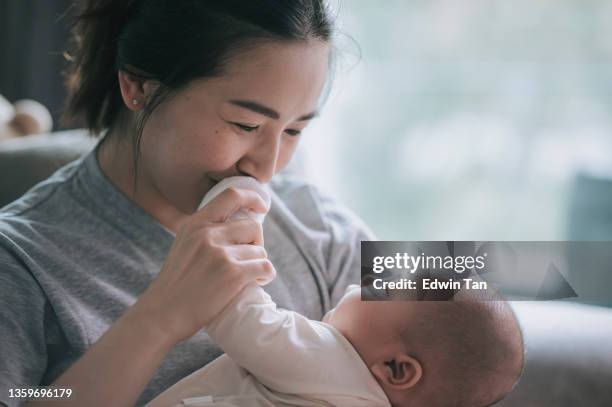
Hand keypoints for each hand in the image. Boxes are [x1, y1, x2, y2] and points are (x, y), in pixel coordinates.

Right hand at [132, 187, 275, 343]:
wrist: (161, 314)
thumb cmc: (175, 285)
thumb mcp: (184, 245)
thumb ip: (205, 232)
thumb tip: (238, 225)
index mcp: (195, 224)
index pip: (231, 196)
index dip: (252, 197)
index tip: (262, 205)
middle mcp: (207, 234)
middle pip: (253, 227)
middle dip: (257, 243)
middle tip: (249, 259)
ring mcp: (220, 254)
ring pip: (260, 251)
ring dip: (258, 264)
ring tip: (247, 277)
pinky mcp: (232, 274)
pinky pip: (265, 267)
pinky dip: (266, 275)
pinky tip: (256, 282)